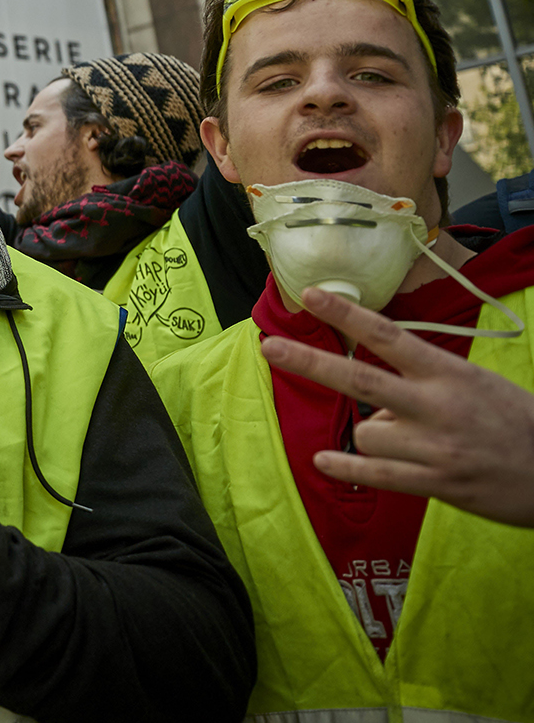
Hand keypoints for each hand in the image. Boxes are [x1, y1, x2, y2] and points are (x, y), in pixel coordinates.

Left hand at [261, 285, 533, 527]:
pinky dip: (346, 466)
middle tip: (269, 346)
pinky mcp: (437, 484)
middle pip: (360, 378)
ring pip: (367, 432)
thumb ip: (427, 381)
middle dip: (310, 361)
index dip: (346, 314)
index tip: (311, 294)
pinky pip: (377, 474)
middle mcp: (437, 406)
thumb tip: (375, 394)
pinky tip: (322, 460)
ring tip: (411, 440)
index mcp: (450, 374)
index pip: (388, 335)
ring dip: (373, 433)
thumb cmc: (517, 422)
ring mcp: (435, 447)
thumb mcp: (478, 383)